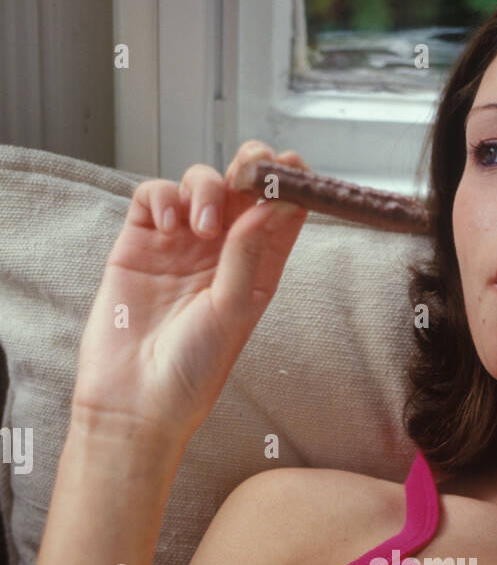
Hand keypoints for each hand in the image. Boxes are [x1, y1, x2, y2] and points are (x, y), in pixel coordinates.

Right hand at [72, 140, 312, 440]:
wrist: (135, 398)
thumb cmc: (192, 369)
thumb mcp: (232, 310)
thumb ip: (249, 254)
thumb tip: (275, 203)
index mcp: (256, 270)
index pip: (281, 213)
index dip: (290, 184)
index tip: (294, 167)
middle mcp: (221, 253)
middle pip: (241, 187)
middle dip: (249, 166)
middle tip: (249, 170)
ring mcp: (180, 244)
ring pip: (199, 183)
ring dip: (205, 188)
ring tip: (201, 227)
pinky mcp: (140, 242)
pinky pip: (153, 196)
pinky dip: (161, 197)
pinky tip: (167, 226)